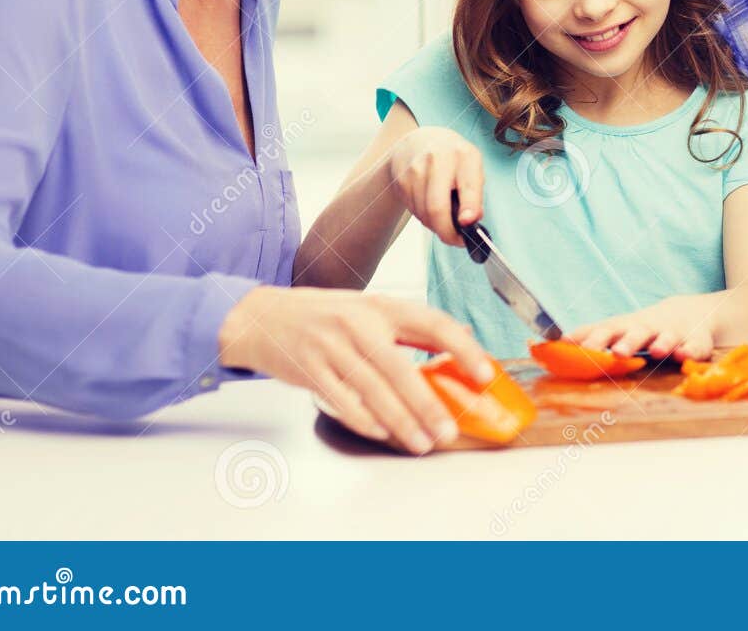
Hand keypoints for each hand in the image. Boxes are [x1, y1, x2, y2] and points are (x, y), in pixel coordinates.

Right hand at [217, 285, 492, 452]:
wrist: (264, 317)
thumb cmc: (325, 316)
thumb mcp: (371, 309)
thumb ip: (411, 326)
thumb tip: (461, 335)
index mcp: (383, 306)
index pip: (433, 324)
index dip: (463, 349)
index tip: (484, 374)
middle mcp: (358, 324)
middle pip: (400, 369)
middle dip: (428, 404)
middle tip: (448, 430)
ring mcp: (331, 346)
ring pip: (373, 390)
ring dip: (400, 421)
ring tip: (421, 442)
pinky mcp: (308, 369)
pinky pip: (341, 399)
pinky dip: (363, 418)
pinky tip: (381, 432)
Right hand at [387, 126, 483, 244]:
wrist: (417, 142)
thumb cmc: (451, 159)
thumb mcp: (470, 167)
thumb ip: (475, 193)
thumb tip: (472, 221)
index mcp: (464, 155)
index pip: (468, 185)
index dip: (469, 207)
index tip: (468, 223)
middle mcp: (438, 160)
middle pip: (438, 208)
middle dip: (448, 232)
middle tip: (456, 240)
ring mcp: (416, 170)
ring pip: (424, 215)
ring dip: (435, 225)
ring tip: (443, 216)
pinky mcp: (401, 181)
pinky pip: (414, 212)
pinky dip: (424, 217)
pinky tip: (428, 204)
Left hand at [569, 294, 718, 361]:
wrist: (688, 314)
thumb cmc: (640, 329)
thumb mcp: (614, 330)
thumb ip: (584, 338)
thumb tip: (537, 346)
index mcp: (624, 327)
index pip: (603, 329)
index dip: (588, 337)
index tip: (569, 345)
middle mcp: (646, 327)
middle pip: (634, 331)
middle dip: (625, 340)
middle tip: (614, 352)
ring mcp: (672, 332)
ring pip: (666, 336)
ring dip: (661, 342)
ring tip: (656, 350)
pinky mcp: (695, 341)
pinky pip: (695, 346)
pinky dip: (690, 350)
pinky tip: (685, 356)